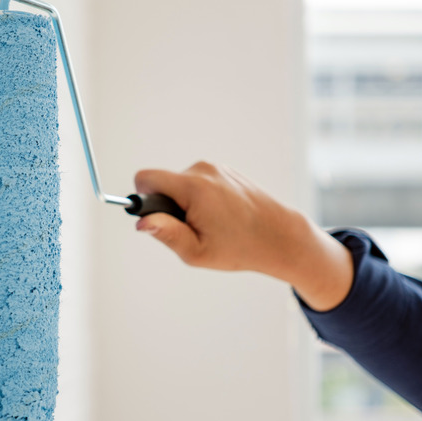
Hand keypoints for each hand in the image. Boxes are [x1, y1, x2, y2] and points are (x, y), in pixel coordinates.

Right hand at [134, 161, 353, 310]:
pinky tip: (222, 216)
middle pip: (164, 183)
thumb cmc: (240, 247)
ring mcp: (216, 168)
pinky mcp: (225, 170)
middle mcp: (203, 170)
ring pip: (181, 184)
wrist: (280, 236)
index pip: (146, 178)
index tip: (155, 217)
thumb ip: (166, 233)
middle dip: (169, 206)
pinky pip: (198, 182)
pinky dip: (201, 199)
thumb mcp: (197, 251)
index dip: (143, 198)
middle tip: (193, 229)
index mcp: (193, 188)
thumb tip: (141, 222)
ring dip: (187, 203)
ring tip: (211, 224)